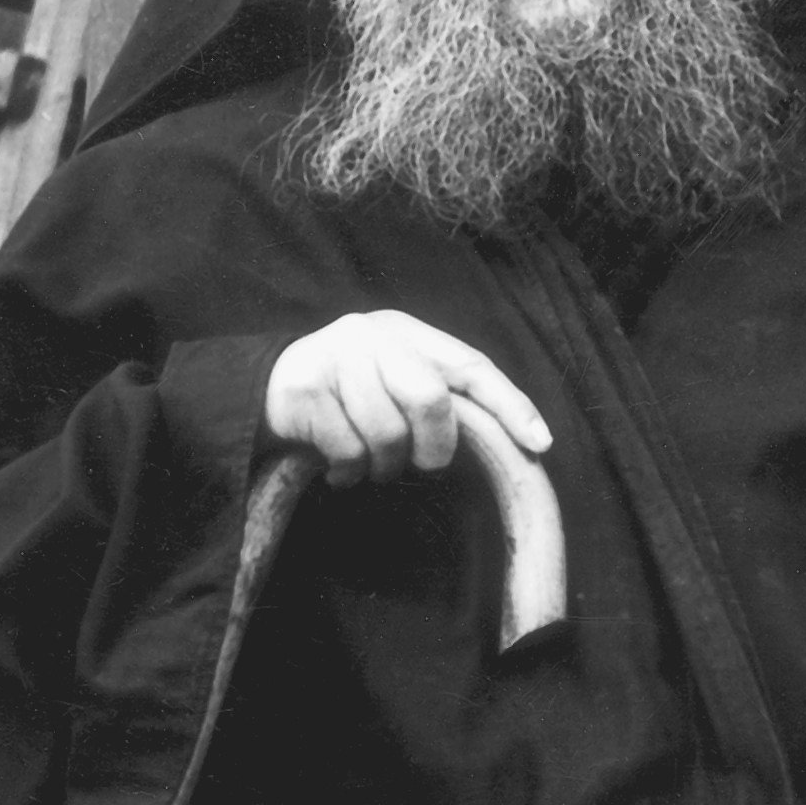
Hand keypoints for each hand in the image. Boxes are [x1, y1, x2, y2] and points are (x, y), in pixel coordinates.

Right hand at [265, 310, 552, 485]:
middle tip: (421, 464)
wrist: (266, 385)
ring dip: (383, 465)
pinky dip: (348, 472)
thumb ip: (439, 393)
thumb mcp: (394, 377)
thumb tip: (500, 440)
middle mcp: (374, 335)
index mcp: (408, 332)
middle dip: (433, 447)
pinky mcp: (305, 388)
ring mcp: (337, 357)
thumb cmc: (348, 391)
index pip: (472, 366)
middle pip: (430, 398)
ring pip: (387, 433)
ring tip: (369, 463)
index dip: (509, 404)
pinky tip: (337, 467)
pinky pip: (347, 451)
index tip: (539, 442)